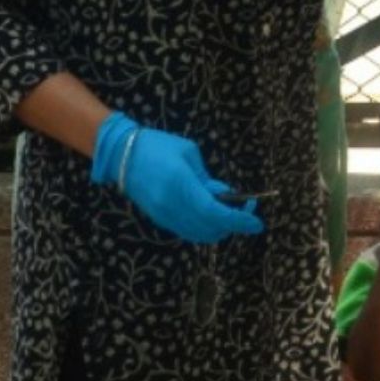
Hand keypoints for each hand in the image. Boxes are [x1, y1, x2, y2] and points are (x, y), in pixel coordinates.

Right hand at [91, 112, 263, 245]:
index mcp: (181, 184)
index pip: (215, 212)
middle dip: (233, 223)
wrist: (122, 155)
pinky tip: (211, 212)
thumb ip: (208, 178)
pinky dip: (205, 227)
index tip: (257, 223)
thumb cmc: (159, 145)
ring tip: (227, 207)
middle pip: (211, 229)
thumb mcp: (189, 153)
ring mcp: (164, 216)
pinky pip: (188, 231)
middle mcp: (172, 206)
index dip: (239, 220)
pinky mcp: (160, 220)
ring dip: (220, 227)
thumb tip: (224, 194)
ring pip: (200, 234)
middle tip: (245, 207)